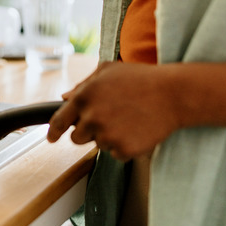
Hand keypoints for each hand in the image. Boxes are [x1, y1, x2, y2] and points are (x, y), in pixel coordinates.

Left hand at [46, 62, 182, 159]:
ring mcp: (107, 135)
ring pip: (98, 145)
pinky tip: (137, 129)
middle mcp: (92, 117)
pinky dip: (125, 146)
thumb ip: (83, 85)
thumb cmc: (142, 79)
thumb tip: (65, 98)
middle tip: (109, 119)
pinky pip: (116, 154)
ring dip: (109, 136)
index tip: (51, 138)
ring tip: (128, 119)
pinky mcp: (123, 149)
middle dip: (88, 131)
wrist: (174, 94)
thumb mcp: (108, 71)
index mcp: (84, 97)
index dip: (53, 132)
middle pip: (77, 137)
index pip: (59, 121)